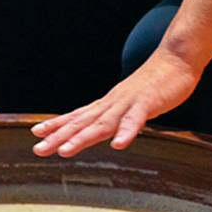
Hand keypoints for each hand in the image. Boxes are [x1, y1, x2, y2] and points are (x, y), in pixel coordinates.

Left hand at [31, 49, 202, 156]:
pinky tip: (118, 145)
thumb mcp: (123, 103)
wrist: (175, 60)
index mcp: (105, 106)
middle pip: (80, 123)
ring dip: (82, 138)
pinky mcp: (147, 104)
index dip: (55, 125)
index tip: (35, 133)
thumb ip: (108, 116)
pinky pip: (135, 120)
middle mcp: (110, 104)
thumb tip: (92, 127)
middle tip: (38, 149)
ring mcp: (127, 103)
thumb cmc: (150, 86)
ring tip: (65, 151)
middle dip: (58, 137)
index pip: (75, 117)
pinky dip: (126, 132)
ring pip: (101, 124)